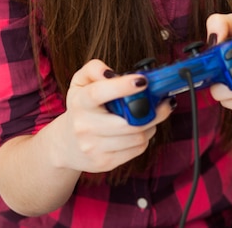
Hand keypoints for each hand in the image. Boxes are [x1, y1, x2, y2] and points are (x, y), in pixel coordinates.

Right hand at [57, 59, 173, 173]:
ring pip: (136, 137)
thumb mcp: (81, 82)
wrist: (67, 144)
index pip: (99, 92)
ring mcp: (93, 147)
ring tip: (151, 115)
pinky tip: (141, 129)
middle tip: (164, 102)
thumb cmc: (81, 107)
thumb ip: (94, 69)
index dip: (122, 86)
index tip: (143, 81)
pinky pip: (136, 150)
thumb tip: (111, 73)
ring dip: (151, 125)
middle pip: (127, 122)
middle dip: (152, 111)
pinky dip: (145, 138)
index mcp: (81, 101)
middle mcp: (84, 125)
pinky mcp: (104, 163)